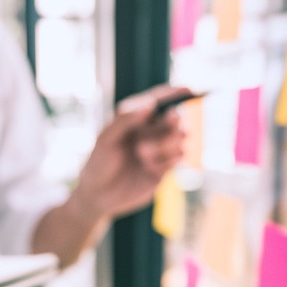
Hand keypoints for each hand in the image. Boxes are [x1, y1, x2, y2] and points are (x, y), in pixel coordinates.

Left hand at [72, 85, 189, 219]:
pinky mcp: (164, 169)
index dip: (175, 94)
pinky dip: (165, 161)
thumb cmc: (98, 163)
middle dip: (172, 120)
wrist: (98, 196)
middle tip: (171, 118)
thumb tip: (150, 104)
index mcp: (136, 119)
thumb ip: (126, 119)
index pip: (159, 100)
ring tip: (142, 152)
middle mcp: (150, 132)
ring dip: (164, 144)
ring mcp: (159, 150)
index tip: (188, 90)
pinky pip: (176, 159)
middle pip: (174, 119)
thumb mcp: (106, 139)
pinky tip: (148, 167)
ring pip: (179, 139)